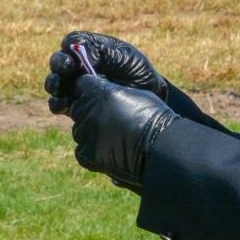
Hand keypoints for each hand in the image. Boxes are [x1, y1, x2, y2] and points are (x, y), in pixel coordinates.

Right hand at [46, 31, 166, 114]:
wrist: (149, 99)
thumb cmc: (139, 72)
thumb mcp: (125, 56)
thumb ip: (101, 51)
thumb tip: (77, 52)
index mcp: (91, 49)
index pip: (72, 42)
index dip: (69, 46)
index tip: (74, 53)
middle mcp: (80, 66)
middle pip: (58, 60)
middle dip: (59, 63)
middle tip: (66, 69)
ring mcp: (76, 86)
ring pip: (55, 82)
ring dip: (54, 83)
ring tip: (60, 87)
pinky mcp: (76, 105)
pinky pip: (58, 104)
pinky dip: (57, 103)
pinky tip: (65, 104)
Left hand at [66, 75, 175, 192]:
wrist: (160, 146)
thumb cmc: (152, 116)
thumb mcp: (134, 92)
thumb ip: (112, 90)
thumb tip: (105, 91)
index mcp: (98, 91)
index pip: (81, 84)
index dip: (91, 90)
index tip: (102, 97)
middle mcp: (87, 110)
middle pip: (78, 107)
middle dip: (89, 110)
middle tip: (110, 119)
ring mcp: (85, 133)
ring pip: (80, 128)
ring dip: (91, 130)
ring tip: (113, 136)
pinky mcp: (87, 154)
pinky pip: (82, 149)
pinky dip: (92, 149)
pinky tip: (109, 149)